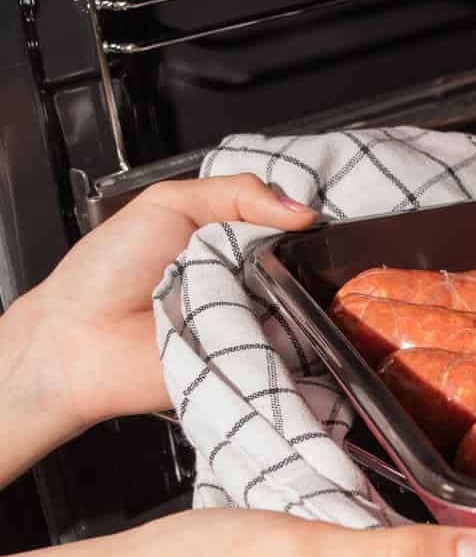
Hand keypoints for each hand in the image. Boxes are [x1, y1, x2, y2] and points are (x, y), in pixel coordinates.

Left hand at [0, 175, 314, 485]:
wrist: (77, 339)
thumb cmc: (109, 270)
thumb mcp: (169, 204)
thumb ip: (237, 193)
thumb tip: (304, 213)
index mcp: (233, 244)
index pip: (290, 228)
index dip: (304, 222)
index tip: (316, 221)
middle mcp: (250, 285)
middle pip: (305, 267)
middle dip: (305, 259)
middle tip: (293, 257)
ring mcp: (255, 325)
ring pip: (304, 306)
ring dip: (292, 296)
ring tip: (263, 292)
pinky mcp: (253, 364)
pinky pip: (290, 350)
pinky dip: (284, 336)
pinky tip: (269, 323)